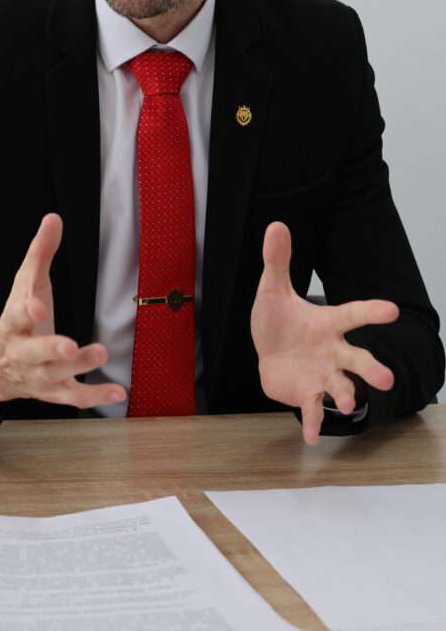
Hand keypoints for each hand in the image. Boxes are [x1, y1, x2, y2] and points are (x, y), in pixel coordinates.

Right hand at [0, 213, 126, 411]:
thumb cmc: (16, 317)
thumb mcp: (25, 283)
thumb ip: (40, 253)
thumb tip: (53, 218)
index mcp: (12, 323)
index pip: (16, 316)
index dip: (26, 310)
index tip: (36, 305)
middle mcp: (22, 353)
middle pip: (33, 353)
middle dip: (50, 349)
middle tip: (67, 345)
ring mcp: (38, 375)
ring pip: (56, 375)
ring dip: (78, 367)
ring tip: (100, 353)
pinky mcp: (55, 391)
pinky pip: (74, 397)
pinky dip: (96, 396)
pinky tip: (119, 392)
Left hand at [250, 221, 398, 443]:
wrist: (269, 353)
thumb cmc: (279, 320)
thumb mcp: (272, 289)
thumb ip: (277, 261)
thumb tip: (275, 224)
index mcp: (327, 323)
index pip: (352, 314)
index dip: (371, 312)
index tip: (392, 310)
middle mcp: (332, 351)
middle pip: (357, 360)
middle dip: (372, 368)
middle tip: (387, 378)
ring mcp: (321, 375)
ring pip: (341, 387)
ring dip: (345, 395)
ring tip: (346, 403)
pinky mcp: (306, 393)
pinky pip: (313, 409)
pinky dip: (313, 423)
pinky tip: (310, 437)